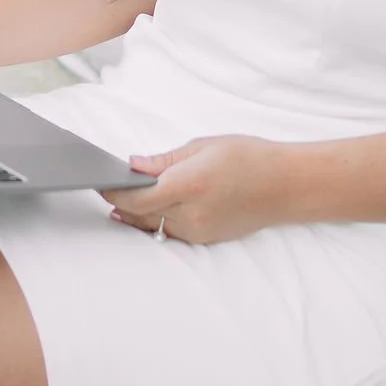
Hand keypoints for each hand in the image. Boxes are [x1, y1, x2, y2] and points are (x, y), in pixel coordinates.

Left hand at [103, 136, 298, 247]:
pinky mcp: (206, 239)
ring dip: (135, 215)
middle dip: (120, 202)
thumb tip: (133, 165)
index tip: (99, 182)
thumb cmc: (248, 157)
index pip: (136, 197)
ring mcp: (199, 230)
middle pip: (141, 214)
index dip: (113, 192)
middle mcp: (191, 213)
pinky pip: (171, 232)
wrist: (286, 185)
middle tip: (105, 189)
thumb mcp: (204, 146)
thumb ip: (164, 160)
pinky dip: (157, 221)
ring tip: (119, 203)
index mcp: (189, 183)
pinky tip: (149, 210)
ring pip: (154, 226)